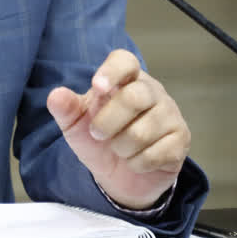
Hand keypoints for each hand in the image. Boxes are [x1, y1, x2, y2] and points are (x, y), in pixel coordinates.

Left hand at [46, 49, 189, 210]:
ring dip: (121, 148)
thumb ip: (67, 109)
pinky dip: (137, 163)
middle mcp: (152, 92)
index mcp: (126, 79)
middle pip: (134, 98)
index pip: (125, 61)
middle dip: (107, 123)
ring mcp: (170, 114)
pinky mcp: (181, 140)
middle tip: (97, 135)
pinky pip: (156, 154)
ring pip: (143, 132)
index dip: (111, 71)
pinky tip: (137, 161)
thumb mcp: (76, 126)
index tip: (96, 87)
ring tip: (119, 149)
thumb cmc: (100, 140)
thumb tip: (55, 96)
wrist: (121, 176)